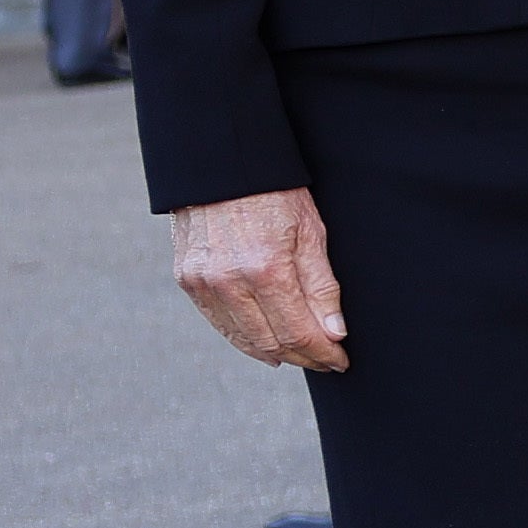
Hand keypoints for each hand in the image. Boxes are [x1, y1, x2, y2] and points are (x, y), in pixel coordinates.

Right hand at [174, 187, 349, 369]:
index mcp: (266, 269)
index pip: (299, 333)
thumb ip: (322, 286)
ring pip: (244, 339)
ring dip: (275, 353)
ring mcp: (203, 283)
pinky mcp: (187, 281)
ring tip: (300, 356)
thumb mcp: (311, 232)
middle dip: (303, 358)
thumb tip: (335, 334)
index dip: (322, 353)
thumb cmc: (275, 193)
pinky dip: (244, 338)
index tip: (340, 361)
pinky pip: (219, 324)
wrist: (221, 166)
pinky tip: (265, 343)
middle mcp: (229, 282)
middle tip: (325, 361)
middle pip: (271, 343)